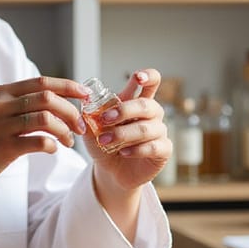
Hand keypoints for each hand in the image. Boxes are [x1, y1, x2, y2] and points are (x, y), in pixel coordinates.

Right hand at [0, 76, 88, 193]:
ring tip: (68, 141)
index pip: (42, 82)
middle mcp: (0, 105)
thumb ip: (19, 103)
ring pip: (45, 119)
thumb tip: (56, 99)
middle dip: (71, 111)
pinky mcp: (2, 148)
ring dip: (64, 130)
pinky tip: (52, 149)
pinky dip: (52, 145)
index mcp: (1, 92)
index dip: (68, 86)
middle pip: (48, 98)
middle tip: (79, 126)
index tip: (85, 95)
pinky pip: (37, 142)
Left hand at [83, 69, 171, 191]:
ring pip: (147, 128)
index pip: (151, 82)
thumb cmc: (105, 144)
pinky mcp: (163, 150)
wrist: (111, 170)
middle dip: (124, 111)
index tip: (138, 77)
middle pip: (147, 105)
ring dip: (123, 134)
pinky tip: (123, 152)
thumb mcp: (92, 127)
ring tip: (105, 141)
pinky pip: (154, 147)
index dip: (148, 76)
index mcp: (137, 102)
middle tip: (105, 119)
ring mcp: (159, 131)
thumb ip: (90, 113)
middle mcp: (152, 114)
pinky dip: (136, 149)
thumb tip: (85, 98)